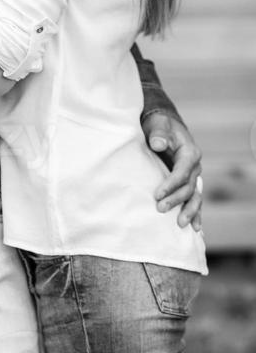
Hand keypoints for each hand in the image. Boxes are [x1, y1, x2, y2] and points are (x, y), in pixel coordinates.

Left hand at [142, 112, 202, 230]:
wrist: (164, 126)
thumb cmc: (160, 125)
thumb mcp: (158, 124)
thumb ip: (159, 134)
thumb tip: (158, 144)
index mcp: (190, 153)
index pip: (182, 173)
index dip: (170, 185)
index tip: (157, 195)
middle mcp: (195, 166)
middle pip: (188, 187)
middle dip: (175, 200)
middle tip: (160, 209)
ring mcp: (193, 176)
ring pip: (194, 196)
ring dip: (189, 211)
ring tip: (181, 224)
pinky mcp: (188, 182)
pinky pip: (194, 199)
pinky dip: (196, 212)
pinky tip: (196, 227)